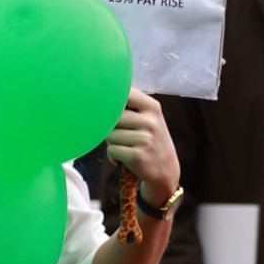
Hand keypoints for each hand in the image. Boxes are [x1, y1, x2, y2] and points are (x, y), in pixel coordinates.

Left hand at [105, 89, 180, 206]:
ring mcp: (145, 138)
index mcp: (152, 107)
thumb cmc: (148, 140)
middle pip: (112, 117)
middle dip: (110, 127)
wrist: (165, 169)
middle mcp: (150, 120)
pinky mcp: (137, 155)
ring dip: (111, 143)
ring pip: (109, 134)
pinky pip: (111, 150)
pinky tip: (123, 158)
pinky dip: (113, 156)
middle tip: (120, 134)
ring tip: (125, 146)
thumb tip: (97, 99)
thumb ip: (128, 106)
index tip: (107, 108)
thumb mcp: (147, 118)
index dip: (111, 101)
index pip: (124, 94)